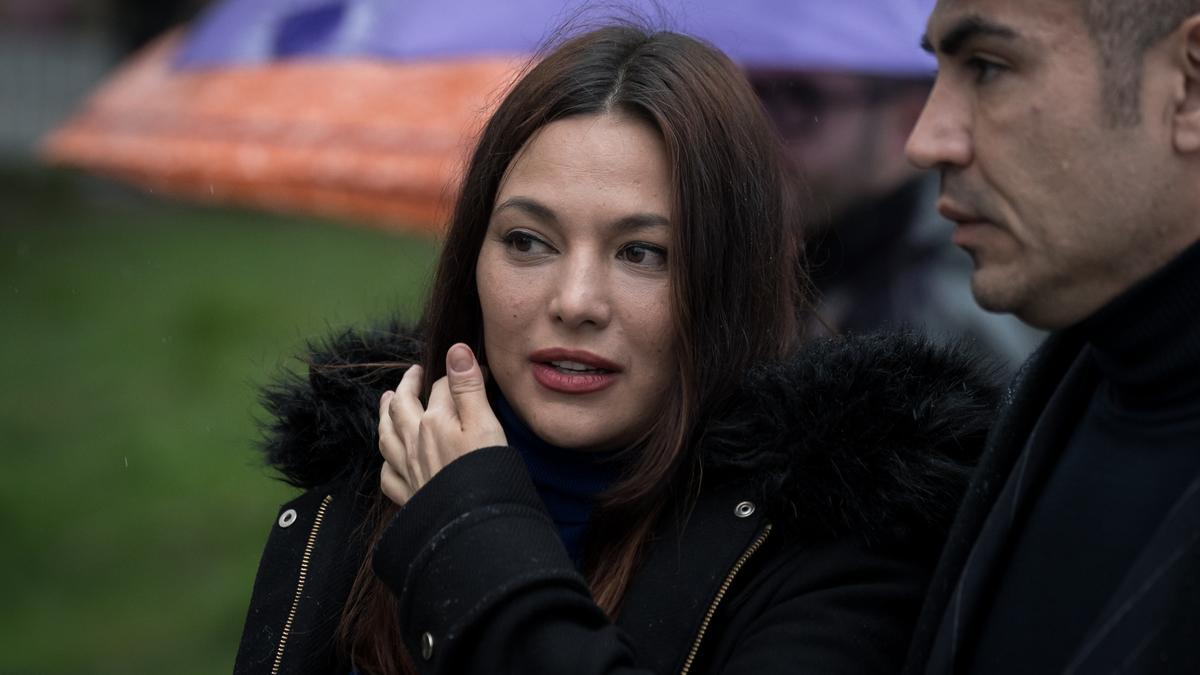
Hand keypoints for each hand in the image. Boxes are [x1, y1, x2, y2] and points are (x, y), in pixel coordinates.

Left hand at [378, 343, 506, 504]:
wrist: (470, 524)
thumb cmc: (484, 472)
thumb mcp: (483, 423)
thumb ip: (467, 386)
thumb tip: (454, 349)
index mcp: (433, 421)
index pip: (440, 388)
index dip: (455, 375)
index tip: (471, 371)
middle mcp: (414, 442)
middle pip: (403, 406)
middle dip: (407, 386)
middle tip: (413, 373)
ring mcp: (407, 470)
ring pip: (387, 436)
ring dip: (385, 415)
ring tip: (387, 401)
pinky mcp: (408, 496)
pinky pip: (388, 476)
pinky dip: (386, 463)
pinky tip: (389, 460)